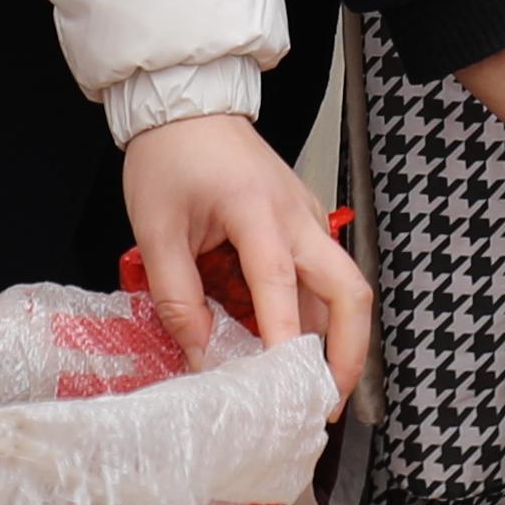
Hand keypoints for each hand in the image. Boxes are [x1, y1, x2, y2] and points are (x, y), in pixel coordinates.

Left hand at [124, 107, 371, 403]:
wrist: (187, 105)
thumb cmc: (169, 157)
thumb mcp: (155, 230)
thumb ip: (177, 297)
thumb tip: (201, 355)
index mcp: (257, 211)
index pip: (280, 285)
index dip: (285, 341)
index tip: (284, 389)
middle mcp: (297, 215)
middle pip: (349, 290)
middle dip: (348, 351)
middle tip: (326, 400)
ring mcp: (308, 216)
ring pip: (341, 286)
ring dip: (332, 337)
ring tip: (307, 385)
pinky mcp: (304, 219)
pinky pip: (321, 274)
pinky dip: (313, 312)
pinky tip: (286, 340)